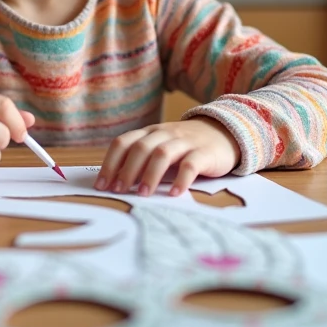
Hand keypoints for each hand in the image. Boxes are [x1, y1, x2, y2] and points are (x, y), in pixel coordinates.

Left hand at [95, 118, 240, 196]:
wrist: (224, 134)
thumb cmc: (185, 147)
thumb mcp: (161, 146)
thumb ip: (142, 159)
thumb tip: (115, 182)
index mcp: (150, 132)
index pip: (123, 143)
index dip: (110, 163)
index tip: (102, 185)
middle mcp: (165, 134)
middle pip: (141, 148)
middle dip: (127, 170)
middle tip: (119, 191)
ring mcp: (185, 142)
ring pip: (163, 153)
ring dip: (150, 174)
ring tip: (143, 194)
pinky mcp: (205, 153)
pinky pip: (191, 164)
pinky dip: (181, 179)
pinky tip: (174, 194)